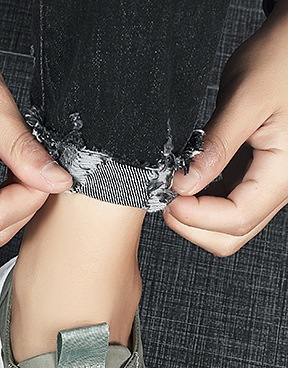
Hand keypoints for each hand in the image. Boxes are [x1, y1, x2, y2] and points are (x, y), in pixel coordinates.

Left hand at [165, 4, 287, 255]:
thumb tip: (185, 185)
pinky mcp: (253, 174)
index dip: (198, 217)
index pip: (237, 217)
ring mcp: (266, 182)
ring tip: (173, 190)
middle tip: (166, 201)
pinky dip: (202, 201)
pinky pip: (226, 203)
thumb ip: (216, 144)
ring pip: (228, 225)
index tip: (169, 200)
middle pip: (232, 233)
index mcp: (285, 170)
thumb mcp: (246, 97)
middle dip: (194, 226)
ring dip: (196, 216)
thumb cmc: (281, 59)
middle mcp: (279, 183)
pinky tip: (186, 181)